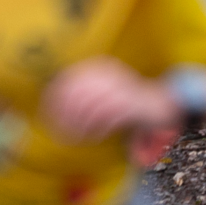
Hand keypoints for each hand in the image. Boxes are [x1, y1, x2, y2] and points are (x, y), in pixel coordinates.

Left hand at [42, 57, 177, 141]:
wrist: (159, 103)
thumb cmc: (124, 101)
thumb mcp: (101, 91)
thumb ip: (81, 95)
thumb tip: (50, 104)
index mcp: (99, 66)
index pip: (69, 79)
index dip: (55, 98)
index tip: (46, 115)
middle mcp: (109, 73)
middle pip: (77, 93)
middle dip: (66, 116)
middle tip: (60, 132)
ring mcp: (121, 87)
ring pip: (91, 107)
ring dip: (81, 126)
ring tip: (76, 138)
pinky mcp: (131, 104)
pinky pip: (107, 118)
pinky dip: (98, 130)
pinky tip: (95, 138)